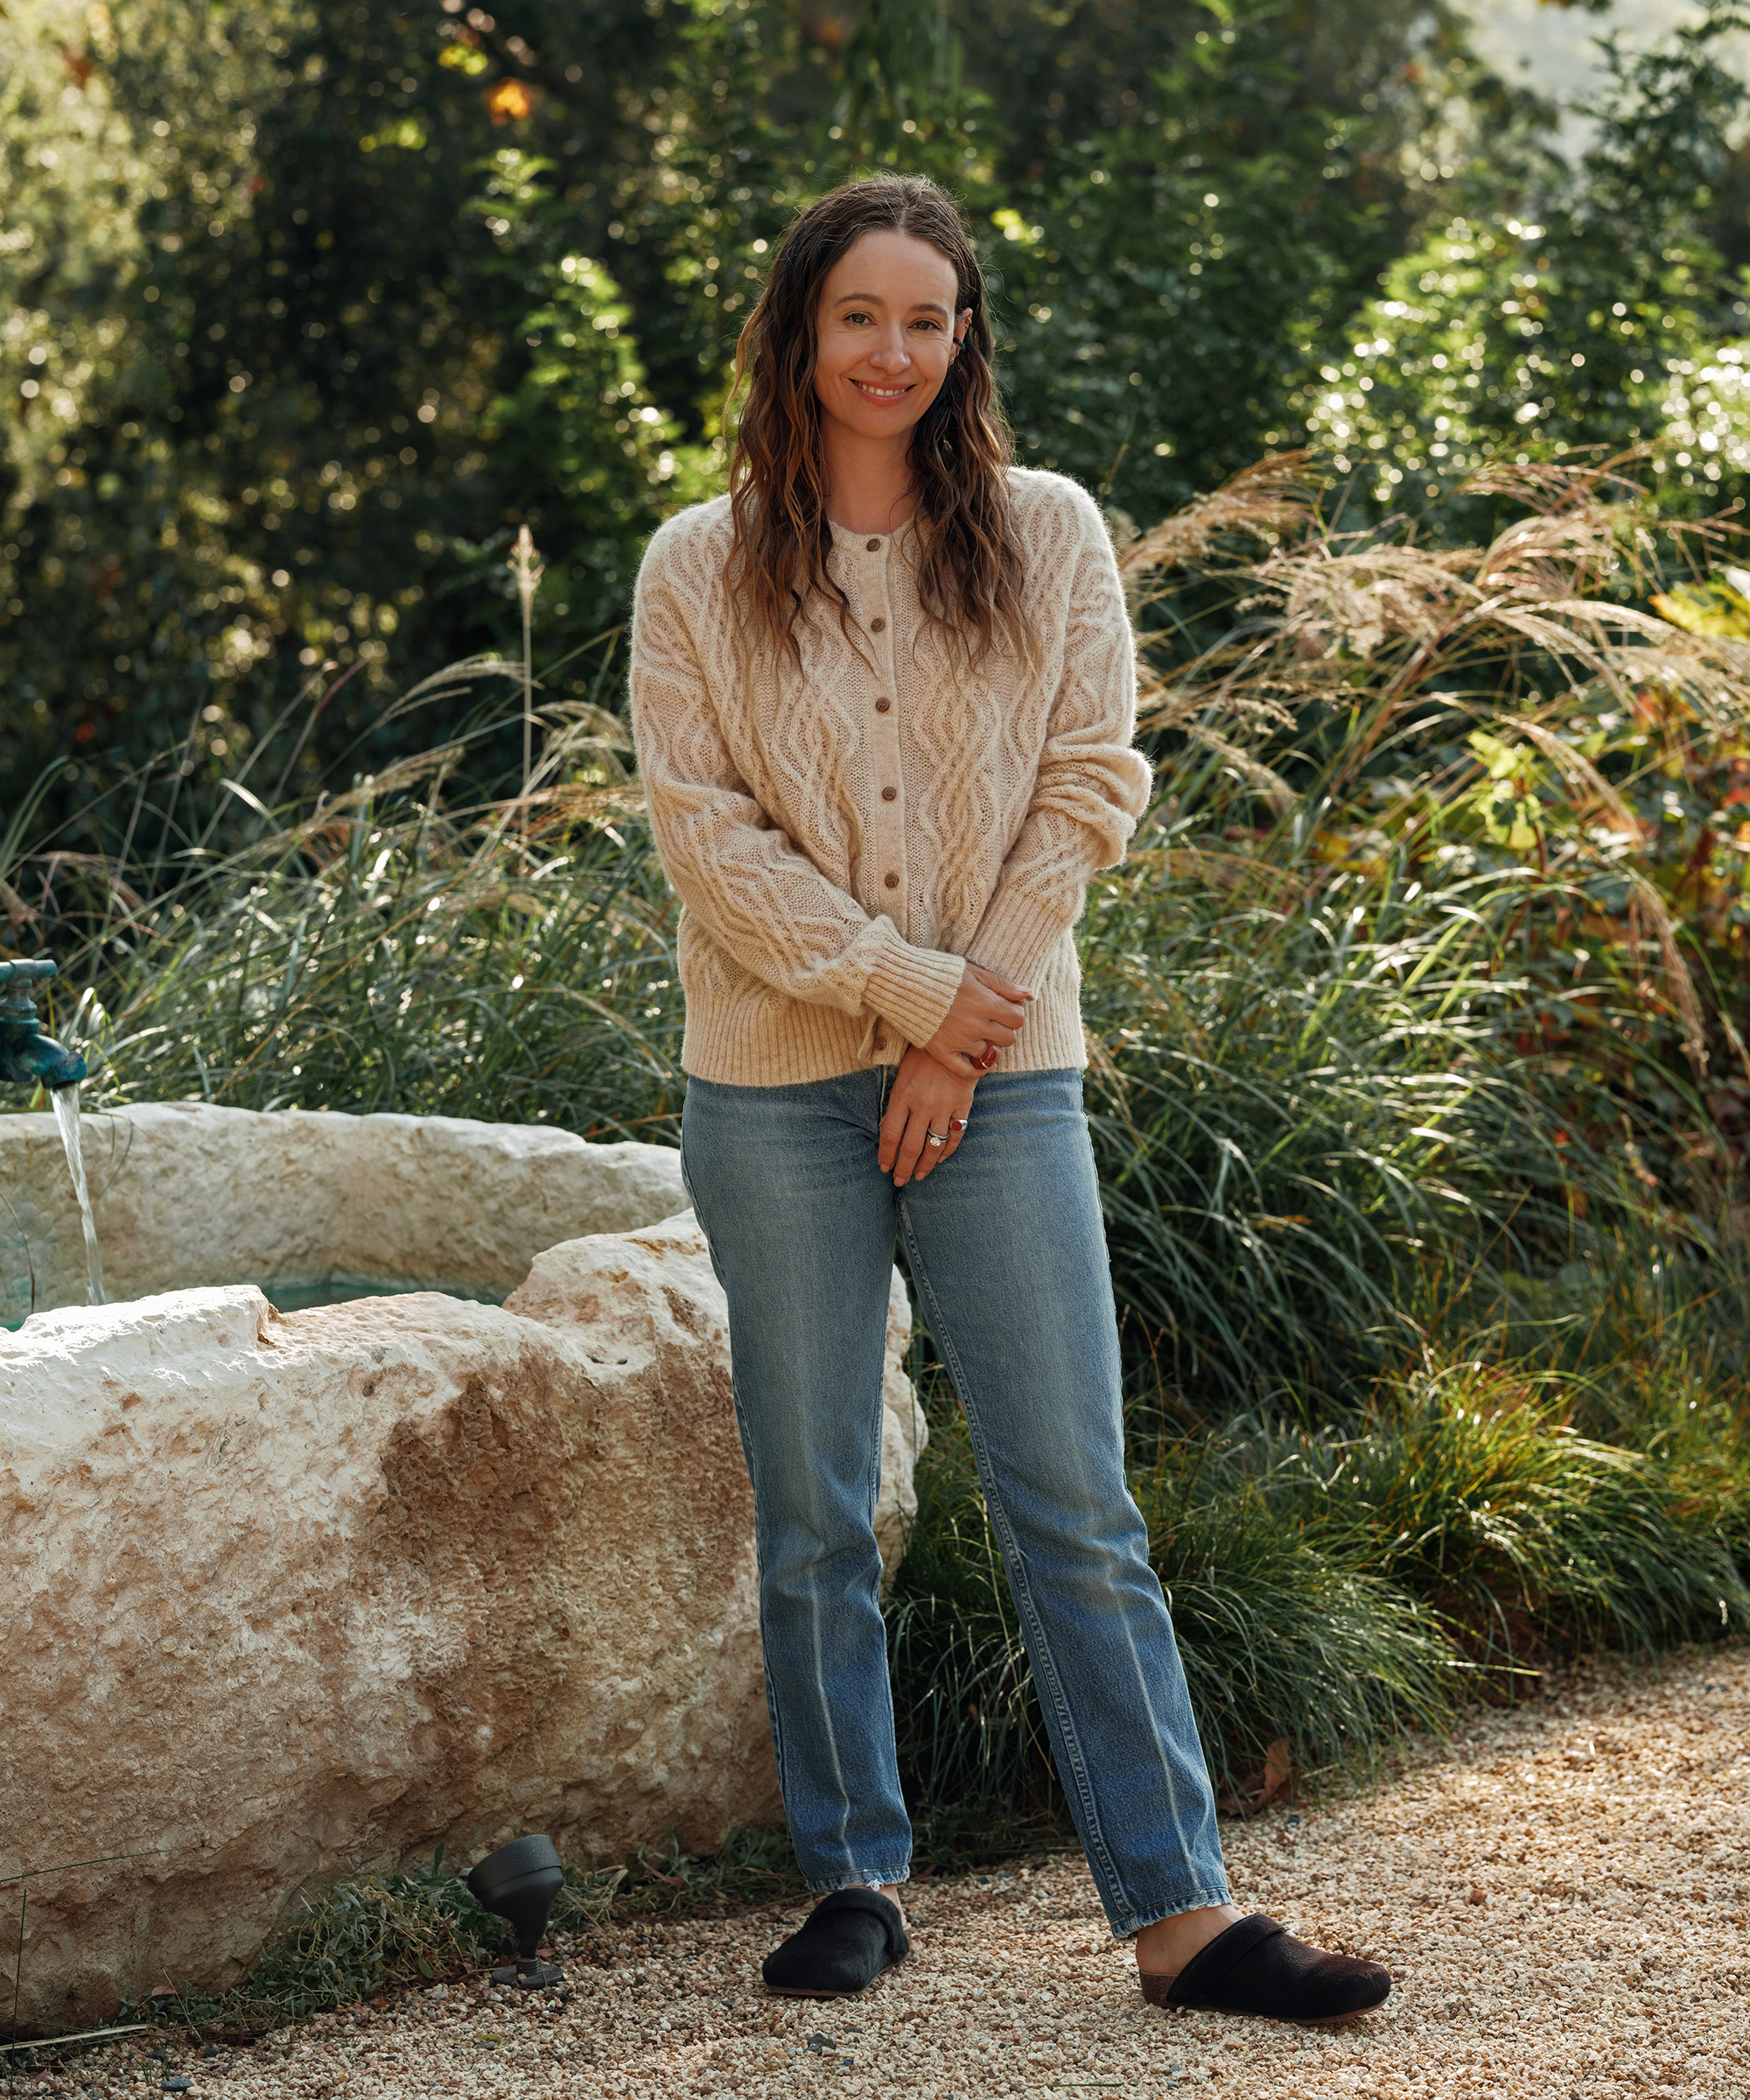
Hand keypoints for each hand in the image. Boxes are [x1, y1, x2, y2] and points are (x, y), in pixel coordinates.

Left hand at [879, 1047, 976, 1186]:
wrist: (954, 1037)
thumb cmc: (922, 1055)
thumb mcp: (901, 1075)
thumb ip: (894, 1103)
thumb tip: (884, 1128)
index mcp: (902, 1096)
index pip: (890, 1135)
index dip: (886, 1156)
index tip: (884, 1167)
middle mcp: (923, 1104)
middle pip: (911, 1146)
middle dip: (903, 1168)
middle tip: (900, 1180)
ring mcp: (945, 1106)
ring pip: (934, 1145)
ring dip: (926, 1165)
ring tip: (919, 1176)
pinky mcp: (963, 1105)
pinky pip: (956, 1135)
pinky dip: (947, 1150)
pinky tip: (940, 1159)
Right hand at [921, 962, 1032, 1079]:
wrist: (902, 982)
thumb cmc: (939, 973)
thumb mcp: (972, 971)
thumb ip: (1000, 983)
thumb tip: (1025, 993)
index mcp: (985, 1002)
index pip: (1017, 1018)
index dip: (1014, 1013)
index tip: (1004, 1009)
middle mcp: (975, 1024)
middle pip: (1007, 1038)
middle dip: (1003, 1029)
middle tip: (991, 1021)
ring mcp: (958, 1040)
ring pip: (988, 1053)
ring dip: (986, 1044)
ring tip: (976, 1033)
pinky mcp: (941, 1051)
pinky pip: (967, 1070)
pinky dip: (974, 1068)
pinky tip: (975, 1059)